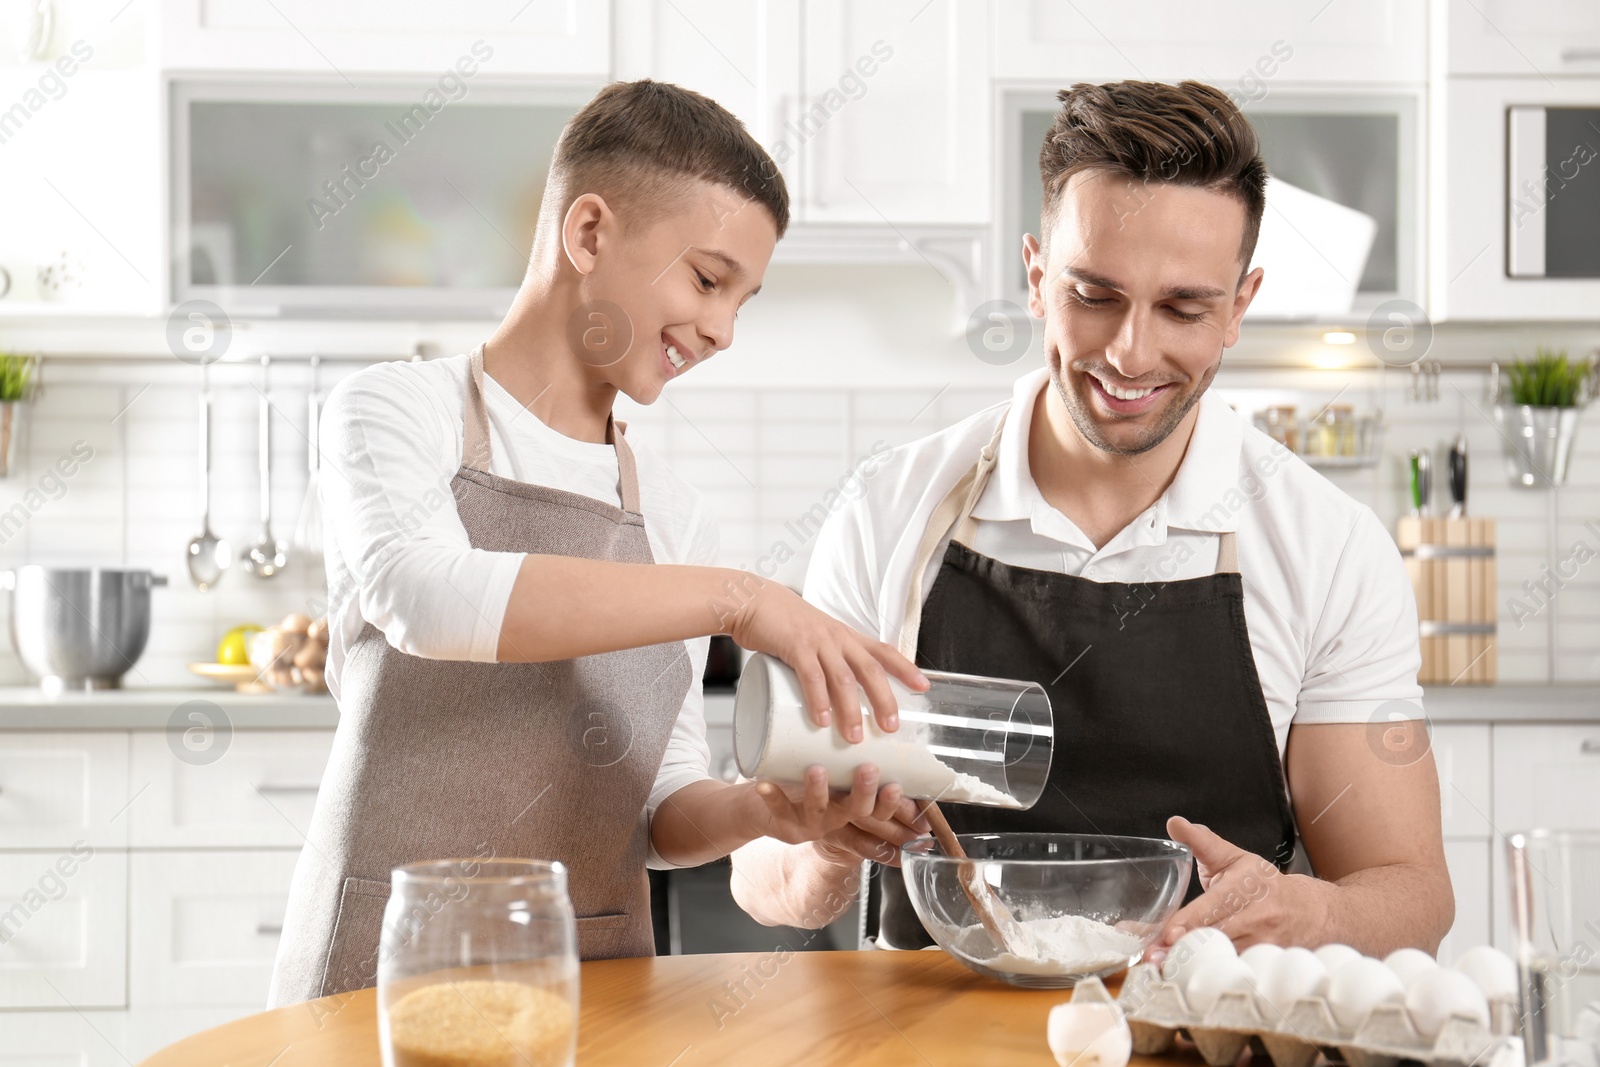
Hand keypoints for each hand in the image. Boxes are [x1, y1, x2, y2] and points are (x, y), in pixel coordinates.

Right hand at [724, 576, 927, 743]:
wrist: (753, 600)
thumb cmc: (783, 624)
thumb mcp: (815, 638)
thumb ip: (825, 662)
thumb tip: (832, 701)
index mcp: (846, 636)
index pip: (884, 651)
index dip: (906, 668)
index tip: (924, 687)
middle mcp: (838, 637)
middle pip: (870, 670)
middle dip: (884, 700)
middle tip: (890, 728)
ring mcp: (818, 641)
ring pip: (843, 678)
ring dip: (851, 709)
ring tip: (854, 736)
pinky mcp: (795, 646)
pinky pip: (811, 676)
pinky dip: (818, 700)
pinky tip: (821, 720)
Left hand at [744, 764, 929, 864]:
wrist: (763, 808)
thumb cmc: (805, 784)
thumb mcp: (834, 778)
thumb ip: (852, 760)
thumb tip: (885, 725)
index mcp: (850, 807)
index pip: (878, 811)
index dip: (888, 803)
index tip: (896, 786)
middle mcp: (833, 819)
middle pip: (854, 811)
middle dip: (863, 792)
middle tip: (868, 770)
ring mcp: (807, 824)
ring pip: (817, 810)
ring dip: (818, 790)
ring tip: (817, 770)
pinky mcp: (782, 823)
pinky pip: (777, 809)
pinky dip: (772, 796)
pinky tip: (764, 783)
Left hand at [1147, 816, 1333, 961]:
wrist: (1314, 912)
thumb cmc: (1266, 885)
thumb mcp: (1236, 859)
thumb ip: (1202, 842)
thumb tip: (1174, 823)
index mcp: (1246, 887)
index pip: (1215, 906)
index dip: (1191, 921)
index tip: (1168, 932)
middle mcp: (1257, 919)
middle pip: (1216, 937)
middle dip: (1183, 948)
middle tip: (1153, 956)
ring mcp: (1264, 946)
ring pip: (1224, 959)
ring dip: (1192, 966)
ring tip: (1163, 968)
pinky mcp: (1265, 965)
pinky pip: (1235, 974)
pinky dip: (1211, 977)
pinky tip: (1189, 979)